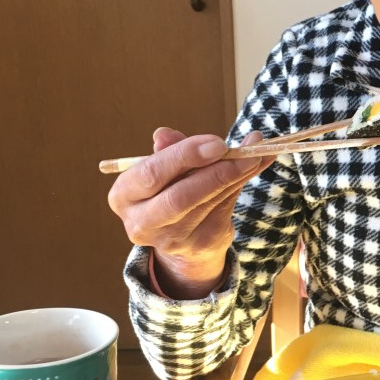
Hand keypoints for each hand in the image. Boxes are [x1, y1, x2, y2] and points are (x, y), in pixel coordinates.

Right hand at [107, 127, 273, 297]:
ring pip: (208, 203)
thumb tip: (164, 133)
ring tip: (255, 154)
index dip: (184, 156)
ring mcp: (171, 240)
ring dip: (236, 175)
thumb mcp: (166, 168)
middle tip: (244, 153)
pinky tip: (255, 166)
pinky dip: (242, 184)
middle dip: (215, 172)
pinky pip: (225, 209)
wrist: (181, 236)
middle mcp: (141, 223)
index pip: (152, 174)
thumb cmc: (170, 189)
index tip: (217, 143)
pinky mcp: (199, 245)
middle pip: (180, 197)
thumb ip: (170, 150)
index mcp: (124, 196)